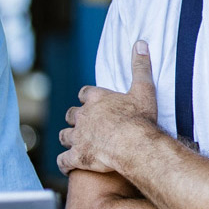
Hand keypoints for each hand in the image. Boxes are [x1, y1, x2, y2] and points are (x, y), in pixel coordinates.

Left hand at [60, 40, 161, 175]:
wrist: (133, 144)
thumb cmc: (140, 118)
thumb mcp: (144, 89)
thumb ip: (140, 66)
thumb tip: (140, 43)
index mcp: (97, 99)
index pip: (85, 93)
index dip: (87, 97)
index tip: (90, 100)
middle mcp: (83, 116)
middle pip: (71, 114)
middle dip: (75, 118)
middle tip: (83, 123)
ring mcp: (78, 137)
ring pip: (64, 136)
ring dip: (68, 138)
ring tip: (74, 143)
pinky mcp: (77, 156)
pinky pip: (64, 161)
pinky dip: (64, 163)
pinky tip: (68, 166)